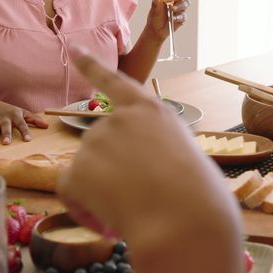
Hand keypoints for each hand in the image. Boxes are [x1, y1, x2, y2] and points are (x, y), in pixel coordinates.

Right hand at [0, 99, 48, 144]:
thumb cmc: (10, 112)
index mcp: (14, 116)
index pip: (21, 124)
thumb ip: (33, 120)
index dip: (25, 131)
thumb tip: (47, 126)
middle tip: (6, 143)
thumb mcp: (22, 113)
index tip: (28, 140)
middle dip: (5, 134)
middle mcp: (2, 118)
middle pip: (5, 126)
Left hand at [58, 49, 239, 242]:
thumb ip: (159, 150)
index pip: (115, 82)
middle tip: (139, 198)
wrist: (185, 222)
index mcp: (151, 111)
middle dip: (111, 171)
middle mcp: (119, 118)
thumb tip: (143, 174)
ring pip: (87, 172)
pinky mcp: (78, 169)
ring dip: (101, 192)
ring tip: (134, 212)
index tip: (74, 50)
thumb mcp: (188, 156)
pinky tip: (108, 222)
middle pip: (101, 145)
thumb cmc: (201, 197)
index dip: (92, 66)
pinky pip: (71, 192)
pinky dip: (83, 210)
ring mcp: (95, 141)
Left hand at [146, 0, 190, 39]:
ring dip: (180, 6)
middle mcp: (176, 0)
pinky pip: (184, 15)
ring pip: (186, 3)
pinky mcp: (182, 17)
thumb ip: (155, 3)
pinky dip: (179, 16)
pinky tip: (174, 19)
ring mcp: (180, 8)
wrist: (156, 30)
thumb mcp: (153, 10)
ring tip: (172, 9)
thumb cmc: (154, 17)